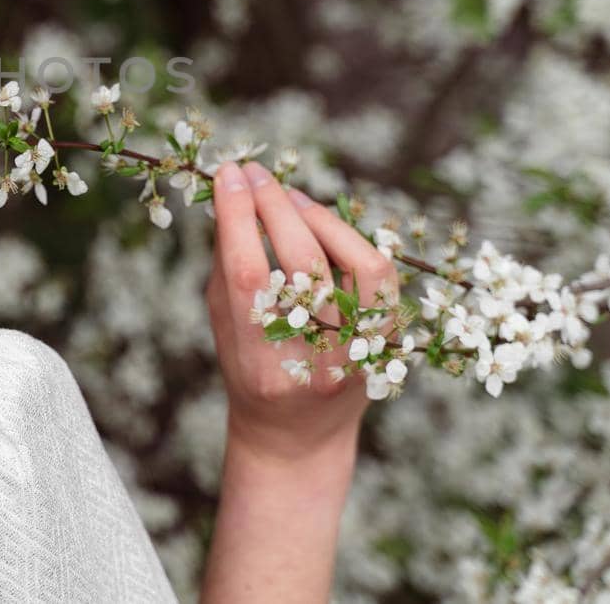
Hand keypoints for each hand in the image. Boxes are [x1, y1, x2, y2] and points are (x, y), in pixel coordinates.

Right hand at [204, 160, 399, 462]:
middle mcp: (310, 363)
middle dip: (274, 204)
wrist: (297, 436)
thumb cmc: (249, 371)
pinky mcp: (386, 345)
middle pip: (299, 263)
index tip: (229, 175)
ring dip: (316, 216)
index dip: (239, 214)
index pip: (247, 272)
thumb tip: (236, 196)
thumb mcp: (223, 328)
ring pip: (349, 264)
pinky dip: (350, 238)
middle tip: (255, 174)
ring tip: (290, 195)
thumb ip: (227, 267)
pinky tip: (323, 222)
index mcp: (257, 362)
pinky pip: (380, 276)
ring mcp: (356, 356)